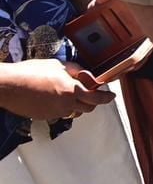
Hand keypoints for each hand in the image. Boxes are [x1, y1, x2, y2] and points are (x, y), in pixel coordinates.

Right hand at [0, 59, 114, 119]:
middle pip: (88, 108)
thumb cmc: (31, 72)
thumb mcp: (57, 65)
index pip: (97, 98)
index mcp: (72, 90)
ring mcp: (55, 113)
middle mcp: (66, 105)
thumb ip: (74, 71)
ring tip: (68, 93)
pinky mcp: (44, 117)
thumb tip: (84, 74)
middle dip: (92, 102)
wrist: (8, 86)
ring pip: (73, 111)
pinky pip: (59, 113)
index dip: (106, 98)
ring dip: (76, 105)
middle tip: (91, 93)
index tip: (111, 96)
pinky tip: (52, 97)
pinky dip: (61, 107)